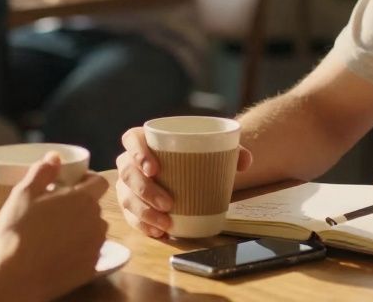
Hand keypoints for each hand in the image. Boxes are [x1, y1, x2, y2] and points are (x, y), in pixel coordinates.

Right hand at [0, 155, 109, 300]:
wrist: (16, 278)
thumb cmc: (18, 232)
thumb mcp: (23, 194)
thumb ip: (42, 171)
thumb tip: (55, 156)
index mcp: (83, 199)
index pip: (99, 182)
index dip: (86, 181)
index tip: (69, 186)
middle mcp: (96, 221)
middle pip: (95, 207)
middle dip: (80, 206)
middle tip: (55, 211)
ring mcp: (96, 247)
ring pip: (93, 230)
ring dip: (81, 228)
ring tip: (55, 234)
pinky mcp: (91, 268)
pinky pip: (89, 253)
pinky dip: (79, 251)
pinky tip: (58, 254)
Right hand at [115, 126, 252, 237]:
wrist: (192, 170)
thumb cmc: (195, 156)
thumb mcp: (212, 149)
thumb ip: (231, 150)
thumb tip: (245, 161)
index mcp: (145, 140)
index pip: (131, 140)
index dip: (137, 153)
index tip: (154, 168)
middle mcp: (131, 161)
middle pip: (127, 173)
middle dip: (145, 190)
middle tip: (167, 203)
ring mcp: (128, 184)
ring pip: (127, 197)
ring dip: (144, 213)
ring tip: (165, 223)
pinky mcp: (131, 205)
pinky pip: (130, 217)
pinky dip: (143, 226)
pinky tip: (158, 231)